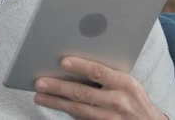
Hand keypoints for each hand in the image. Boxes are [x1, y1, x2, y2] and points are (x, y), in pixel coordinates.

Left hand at [34, 56, 167, 119]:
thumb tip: (76, 65)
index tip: (62, 61)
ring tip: (39, 96)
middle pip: (83, 93)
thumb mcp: (128, 83)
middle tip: (39, 82)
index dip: (80, 66)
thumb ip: (108, 75)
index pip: (99, 72)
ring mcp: (111, 118)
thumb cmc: (134, 99)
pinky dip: (67, 112)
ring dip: (56, 102)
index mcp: (125, 83)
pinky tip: (54, 105)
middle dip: (59, 87)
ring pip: (78, 110)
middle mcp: (118, 101)